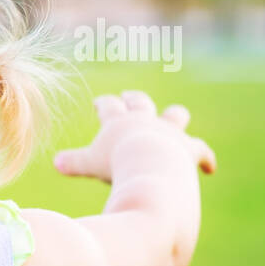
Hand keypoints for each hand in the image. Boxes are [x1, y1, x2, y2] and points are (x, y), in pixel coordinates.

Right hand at [53, 91, 216, 183]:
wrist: (149, 168)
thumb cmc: (114, 165)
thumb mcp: (88, 164)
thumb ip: (72, 163)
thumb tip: (56, 163)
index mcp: (119, 121)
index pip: (109, 106)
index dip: (104, 104)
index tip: (99, 104)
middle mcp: (146, 120)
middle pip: (141, 102)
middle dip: (134, 100)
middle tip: (128, 97)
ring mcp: (170, 133)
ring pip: (175, 116)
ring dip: (173, 117)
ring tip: (172, 118)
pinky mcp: (189, 148)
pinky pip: (200, 151)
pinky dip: (204, 159)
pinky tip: (208, 167)